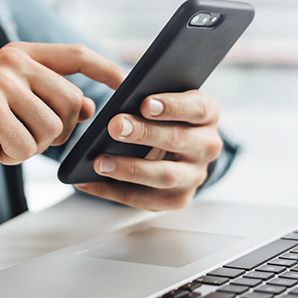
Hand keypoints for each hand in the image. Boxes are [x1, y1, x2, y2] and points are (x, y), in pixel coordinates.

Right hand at [0, 42, 125, 178]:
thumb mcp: (11, 102)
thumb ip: (48, 98)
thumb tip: (92, 109)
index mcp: (20, 54)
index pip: (76, 55)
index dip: (106, 70)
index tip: (128, 84)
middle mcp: (13, 60)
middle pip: (73, 103)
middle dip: (57, 132)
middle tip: (21, 136)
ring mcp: (2, 81)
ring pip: (53, 128)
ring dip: (31, 146)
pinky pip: (28, 145)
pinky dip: (11, 156)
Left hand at [75, 90, 222, 210]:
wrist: (178, 152)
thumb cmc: (166, 119)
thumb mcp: (166, 102)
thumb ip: (151, 99)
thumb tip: (121, 99)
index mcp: (207, 115)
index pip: (198, 108)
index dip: (172, 105)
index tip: (145, 103)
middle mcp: (207, 146)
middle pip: (177, 139)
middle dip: (143, 134)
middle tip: (114, 127)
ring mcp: (195, 175)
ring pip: (165, 175)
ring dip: (129, 168)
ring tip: (99, 161)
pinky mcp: (178, 199)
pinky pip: (145, 198)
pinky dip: (113, 191)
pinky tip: (89, 181)